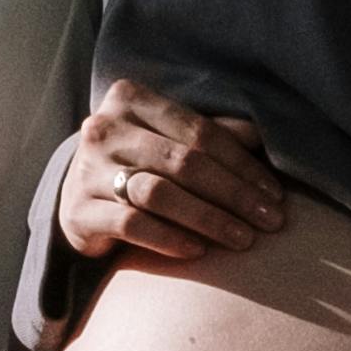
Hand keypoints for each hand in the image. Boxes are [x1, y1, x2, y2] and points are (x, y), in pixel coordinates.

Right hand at [59, 78, 285, 265]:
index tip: (274, 193)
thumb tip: (261, 136)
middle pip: (183, 162)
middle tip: (270, 220)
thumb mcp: (168, 140)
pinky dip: (169, 238)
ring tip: (242, 239)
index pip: (199, 131)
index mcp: (130, 99)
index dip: (242, 164)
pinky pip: (131, 225)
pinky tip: (198, 251)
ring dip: (208, 218)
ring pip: (158, 193)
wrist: (76, 198)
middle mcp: (104, 128)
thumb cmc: (136, 163)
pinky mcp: (78, 211)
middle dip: (234, 194)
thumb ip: (209, 133)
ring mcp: (87, 170)